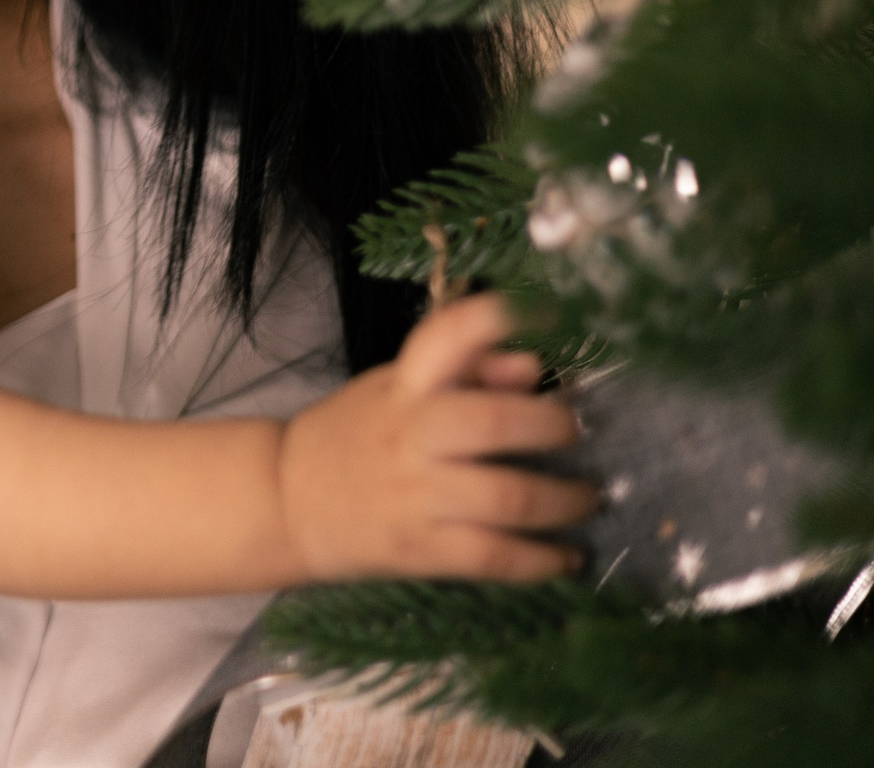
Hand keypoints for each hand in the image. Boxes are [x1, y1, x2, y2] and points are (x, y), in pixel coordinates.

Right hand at [276, 294, 597, 583]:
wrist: (285, 500)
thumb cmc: (353, 436)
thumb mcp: (396, 389)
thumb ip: (465, 372)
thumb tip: (531, 366)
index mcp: (405, 385)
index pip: (448, 335)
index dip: (502, 319)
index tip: (550, 312)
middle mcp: (410, 433)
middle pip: (495, 422)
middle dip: (555, 427)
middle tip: (580, 434)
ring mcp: (414, 494)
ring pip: (509, 497)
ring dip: (566, 500)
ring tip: (588, 499)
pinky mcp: (418, 549)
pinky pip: (494, 557)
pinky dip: (542, 560)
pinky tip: (566, 557)